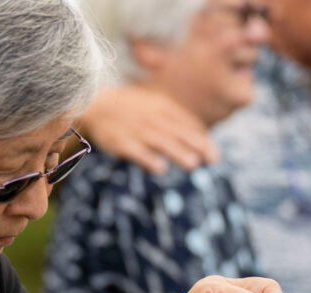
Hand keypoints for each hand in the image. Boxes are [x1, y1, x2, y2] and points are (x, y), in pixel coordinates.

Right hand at [78, 86, 219, 173]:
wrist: (96, 106)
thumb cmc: (132, 109)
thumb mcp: (156, 106)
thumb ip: (178, 120)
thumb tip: (203, 137)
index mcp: (162, 107)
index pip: (187, 123)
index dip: (202, 140)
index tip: (215, 156)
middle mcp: (152, 117)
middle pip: (178, 132)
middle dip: (197, 146)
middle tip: (213, 160)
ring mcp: (136, 130)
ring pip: (160, 141)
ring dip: (177, 152)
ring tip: (193, 165)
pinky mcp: (121, 142)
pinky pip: (136, 151)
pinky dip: (147, 159)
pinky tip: (160, 169)